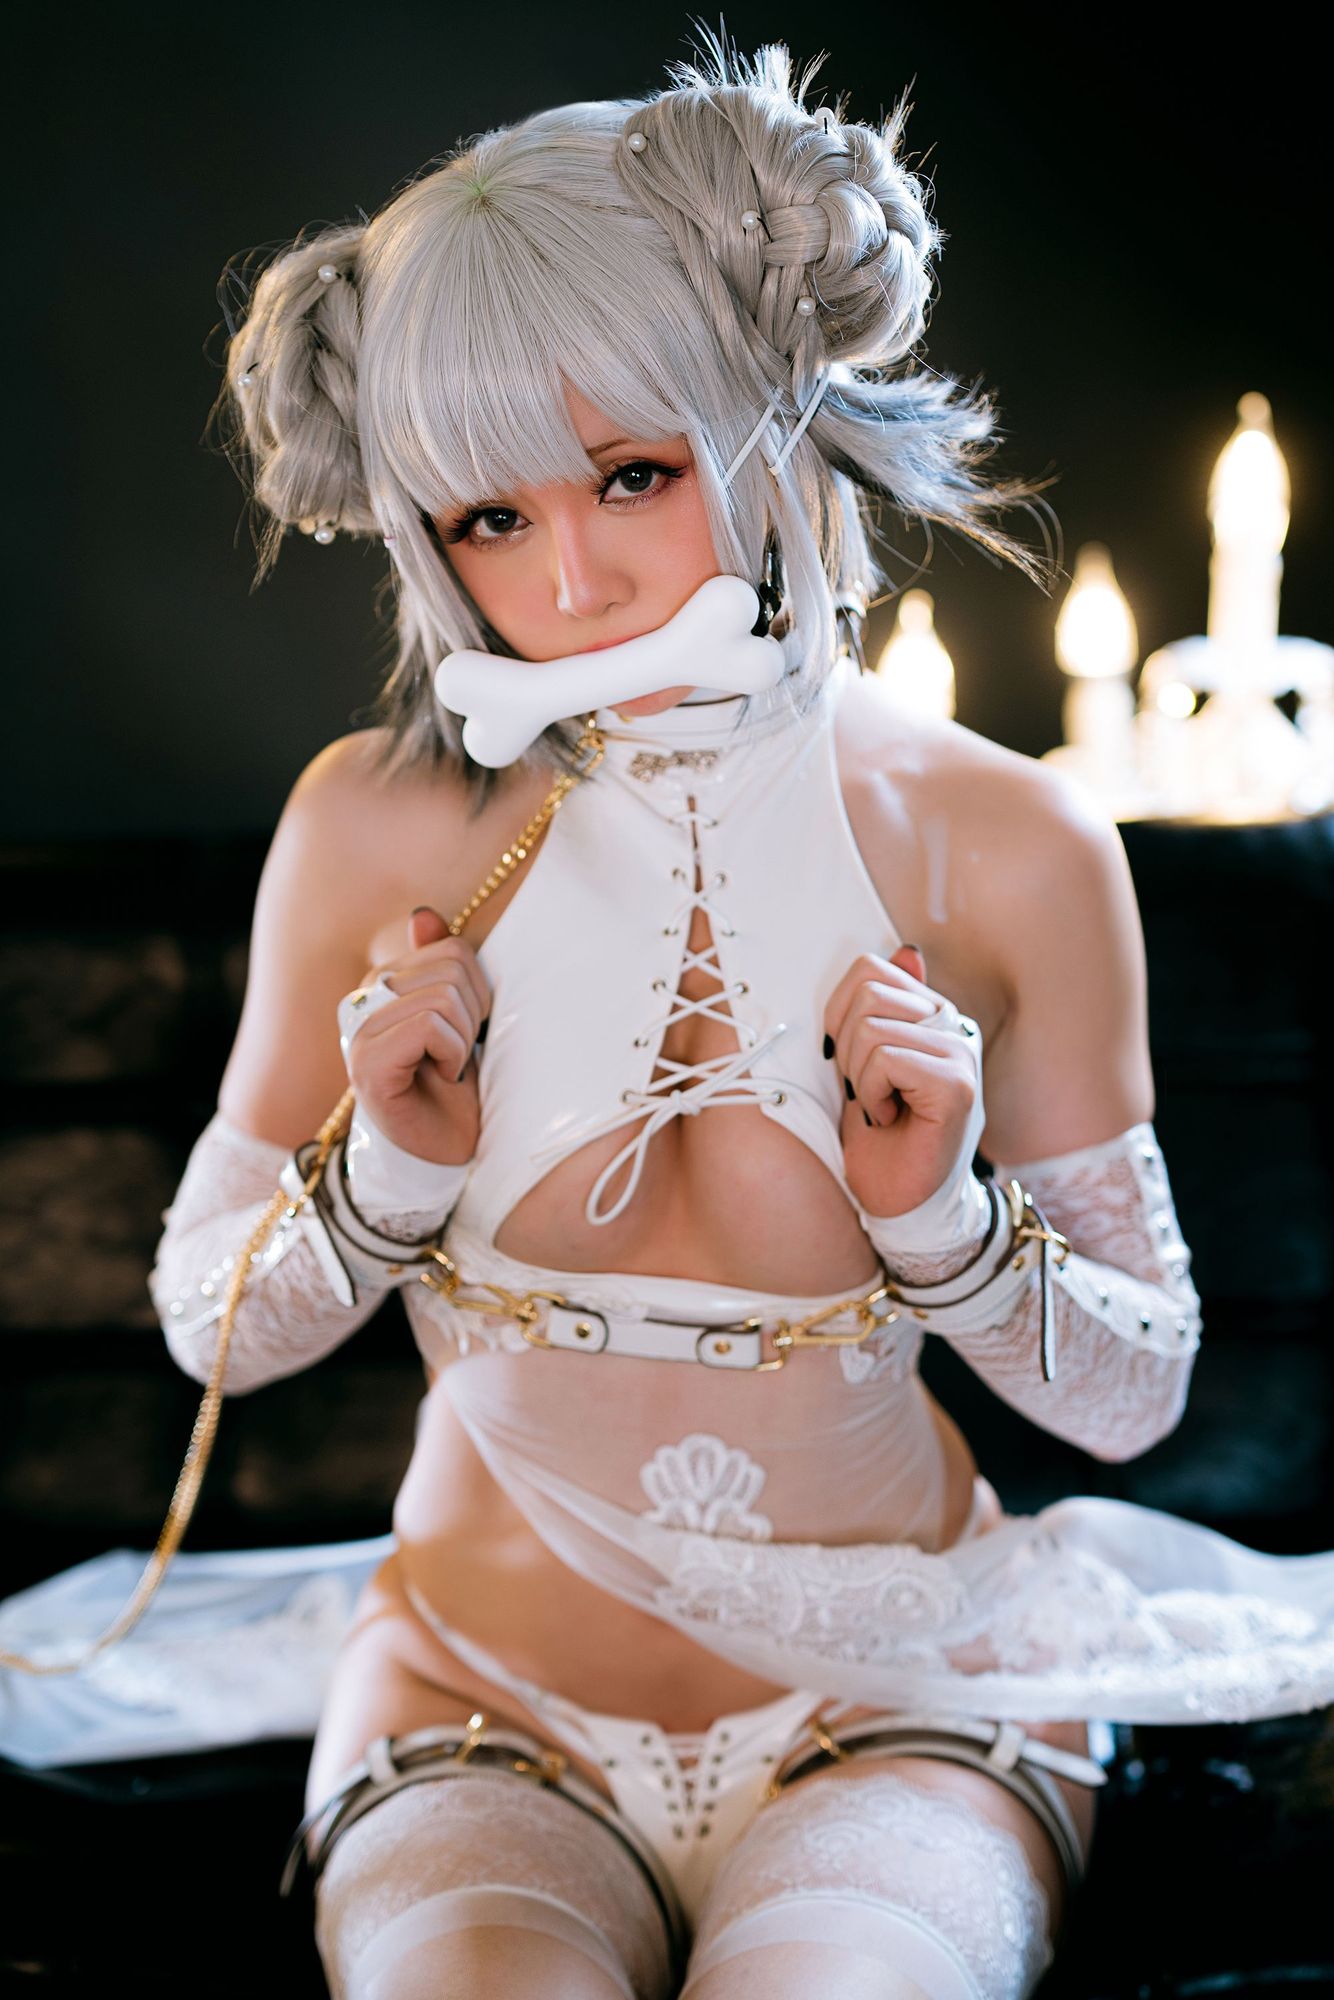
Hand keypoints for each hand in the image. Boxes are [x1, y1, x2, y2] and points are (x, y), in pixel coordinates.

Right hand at [346, 907, 490, 1166]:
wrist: (443, 1150)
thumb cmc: (453, 1084)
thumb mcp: (459, 1015)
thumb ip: (442, 964)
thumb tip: (423, 915)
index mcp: (382, 980)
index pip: (451, 948)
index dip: (478, 990)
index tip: (465, 1030)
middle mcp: (361, 999)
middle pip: (451, 967)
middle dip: (473, 1014)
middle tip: (458, 1052)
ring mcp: (358, 1030)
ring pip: (443, 996)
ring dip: (463, 1039)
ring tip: (448, 1065)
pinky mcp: (366, 1060)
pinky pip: (430, 1025)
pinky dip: (453, 1054)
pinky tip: (443, 1077)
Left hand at [823, 944, 981, 1219]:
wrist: (897, 1197)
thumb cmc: (879, 1133)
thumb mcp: (865, 1062)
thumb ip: (881, 1008)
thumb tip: (906, 952)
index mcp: (933, 1012)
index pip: (870, 969)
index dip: (838, 1013)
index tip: (847, 1060)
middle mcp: (955, 1025)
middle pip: (867, 994)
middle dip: (846, 1049)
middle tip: (866, 1090)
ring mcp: (961, 1053)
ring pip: (871, 1030)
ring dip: (858, 1078)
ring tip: (880, 1105)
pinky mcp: (957, 1084)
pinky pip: (886, 1061)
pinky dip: (871, 1095)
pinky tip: (890, 1119)